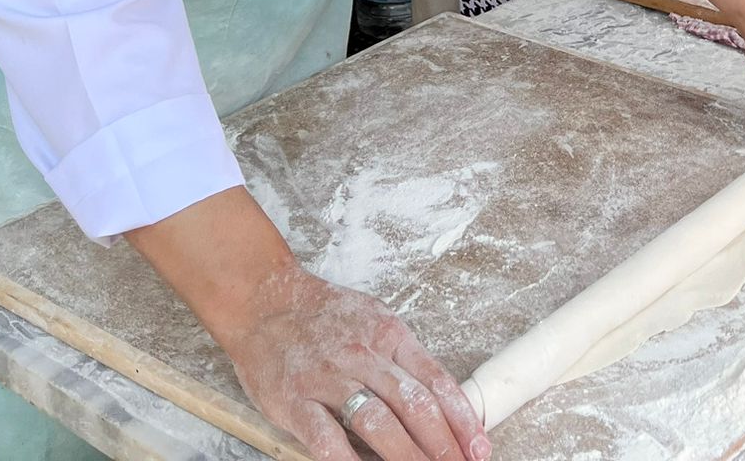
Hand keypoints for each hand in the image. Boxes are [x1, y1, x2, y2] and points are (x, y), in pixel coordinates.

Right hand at [218, 264, 487, 460]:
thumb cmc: (324, 315)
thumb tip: (439, 400)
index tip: (479, 446)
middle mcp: (364, 356)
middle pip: (414, 405)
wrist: (264, 300)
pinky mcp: (294, 400)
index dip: (462, 418)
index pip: (436, 381)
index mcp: (390, 335)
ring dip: (406, 456)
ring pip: (377, 422)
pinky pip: (325, 437)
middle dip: (443, 444)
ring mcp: (328, 379)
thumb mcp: (375, 321)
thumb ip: (403, 359)